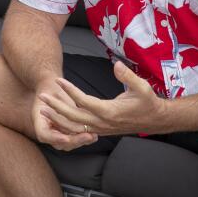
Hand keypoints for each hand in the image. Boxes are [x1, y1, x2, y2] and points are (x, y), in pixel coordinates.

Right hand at [32, 78, 98, 151]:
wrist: (53, 88)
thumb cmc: (52, 87)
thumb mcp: (50, 92)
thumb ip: (55, 102)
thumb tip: (60, 109)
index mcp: (38, 121)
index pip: (44, 135)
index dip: (55, 138)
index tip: (65, 138)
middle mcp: (46, 130)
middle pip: (59, 143)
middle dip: (74, 141)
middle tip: (87, 136)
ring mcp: (56, 134)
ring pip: (68, 144)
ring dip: (81, 141)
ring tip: (92, 136)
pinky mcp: (66, 133)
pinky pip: (74, 140)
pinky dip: (84, 139)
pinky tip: (94, 136)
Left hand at [39, 61, 164, 137]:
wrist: (155, 120)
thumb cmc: (148, 102)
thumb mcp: (142, 87)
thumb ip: (128, 76)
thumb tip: (117, 64)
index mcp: (110, 112)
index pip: (84, 101)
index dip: (70, 91)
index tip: (58, 81)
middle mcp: (102, 123)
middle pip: (73, 117)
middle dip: (56, 106)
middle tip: (42, 96)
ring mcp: (100, 129)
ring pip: (74, 127)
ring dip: (57, 118)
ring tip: (42, 109)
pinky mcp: (100, 131)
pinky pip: (79, 131)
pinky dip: (65, 127)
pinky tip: (55, 120)